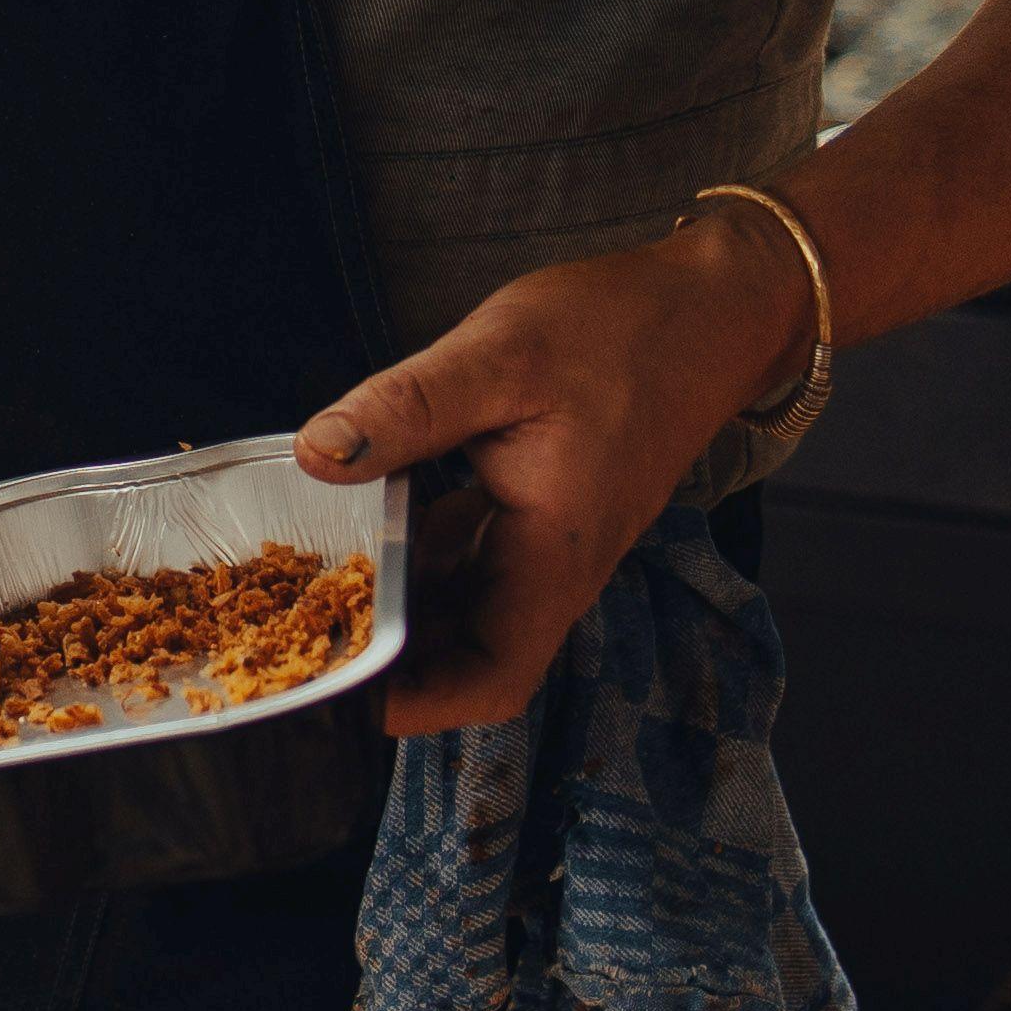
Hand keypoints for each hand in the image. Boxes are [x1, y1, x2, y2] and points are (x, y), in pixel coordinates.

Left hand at [293, 216, 808, 734]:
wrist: (710, 306)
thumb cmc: (622, 331)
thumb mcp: (497, 357)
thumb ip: (404, 409)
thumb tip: (317, 454)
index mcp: (552, 557)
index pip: (490, 678)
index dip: (416, 705)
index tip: (339, 693)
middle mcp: (554, 567)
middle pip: (467, 654)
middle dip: (389, 657)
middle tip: (300, 632)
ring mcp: (549, 542)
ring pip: (466, 606)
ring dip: (401, 604)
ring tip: (313, 582)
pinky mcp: (541, 509)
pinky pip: (473, 556)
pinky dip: (420, 551)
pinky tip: (367, 517)